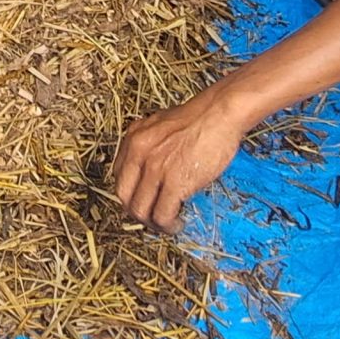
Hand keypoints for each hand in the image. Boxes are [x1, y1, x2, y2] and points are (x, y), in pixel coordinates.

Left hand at [114, 90, 253, 232]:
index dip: (130, 195)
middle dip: (138, 213)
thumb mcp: (161, 125)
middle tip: (153, 217)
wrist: (220, 113)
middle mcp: (138, 153)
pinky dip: (168, 225)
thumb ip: (151, 145)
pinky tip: (177, 223)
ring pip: (140, 211)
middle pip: (124, 197)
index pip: (120, 177)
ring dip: (153, 224)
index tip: (143, 201)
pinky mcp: (174, 182)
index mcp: (133, 138)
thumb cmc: (200, 117)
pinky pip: (162, 215)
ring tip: (167, 224)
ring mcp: (155, 168)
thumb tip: (152, 171)